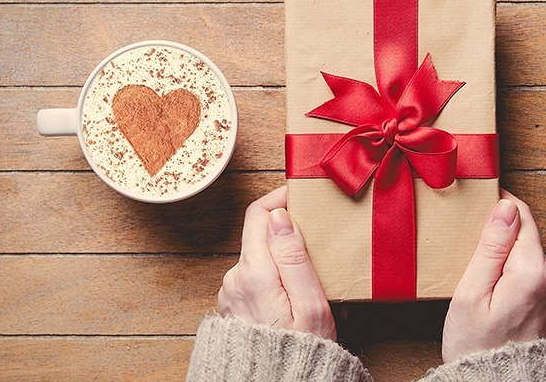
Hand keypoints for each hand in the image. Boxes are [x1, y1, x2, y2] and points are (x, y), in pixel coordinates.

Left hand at [217, 186, 336, 340]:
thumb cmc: (302, 351)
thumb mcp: (310, 303)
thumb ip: (293, 256)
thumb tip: (280, 215)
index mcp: (253, 274)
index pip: (258, 215)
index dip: (279, 198)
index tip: (299, 194)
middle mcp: (234, 280)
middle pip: (258, 237)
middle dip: (285, 233)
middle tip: (315, 240)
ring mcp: (230, 295)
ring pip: (257, 259)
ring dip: (280, 259)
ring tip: (308, 277)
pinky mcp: (232, 308)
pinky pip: (253, 280)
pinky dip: (272, 279)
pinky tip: (291, 297)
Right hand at [441, 189, 545, 362]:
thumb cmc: (478, 345)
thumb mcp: (472, 293)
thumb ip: (490, 247)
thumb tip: (506, 208)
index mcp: (534, 272)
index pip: (521, 216)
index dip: (498, 206)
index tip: (478, 203)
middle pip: (523, 234)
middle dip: (497, 238)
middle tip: (471, 258)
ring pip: (525, 251)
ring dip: (503, 257)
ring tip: (481, 281)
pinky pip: (530, 268)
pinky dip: (511, 272)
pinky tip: (493, 291)